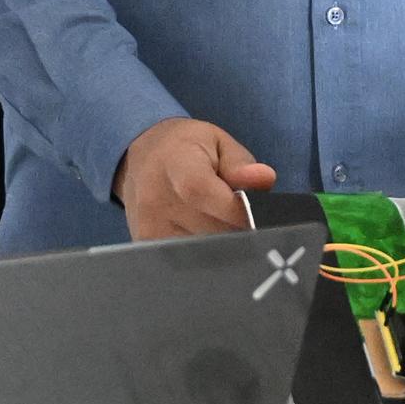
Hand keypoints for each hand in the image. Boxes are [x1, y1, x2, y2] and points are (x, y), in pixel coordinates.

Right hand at [115, 117, 276, 237]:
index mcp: (175, 165)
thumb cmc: (185, 148)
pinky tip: (207, 237)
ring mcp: (149, 228)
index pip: (204, 194)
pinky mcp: (148, 247)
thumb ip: (241, 164)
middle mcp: (156, 200)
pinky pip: (189, 260)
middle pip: (210, 230)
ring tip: (220, 223)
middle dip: (237, 230)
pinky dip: (206, 253)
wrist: (140, 157)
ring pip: (204, 251)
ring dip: (222, 244)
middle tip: (242, 217)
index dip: (236, 210)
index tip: (256, 215)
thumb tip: (264, 179)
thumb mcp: (217, 143)